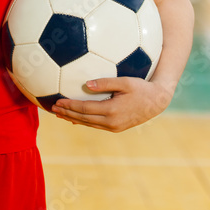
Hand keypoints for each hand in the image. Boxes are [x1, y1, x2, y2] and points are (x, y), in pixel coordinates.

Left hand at [51, 77, 172, 131]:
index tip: (57, 102)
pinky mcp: (116, 128)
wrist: (157, 102)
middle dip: (67, 113)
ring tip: (60, 114)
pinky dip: (84, 122)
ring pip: (88, 124)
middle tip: (53, 108)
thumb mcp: (125, 81)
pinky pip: (96, 125)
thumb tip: (86, 84)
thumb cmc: (142, 87)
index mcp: (111, 110)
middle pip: (83, 118)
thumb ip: (106, 82)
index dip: (70, 106)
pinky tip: (76, 118)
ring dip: (73, 118)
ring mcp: (113, 127)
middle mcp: (111, 121)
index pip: (85, 109)